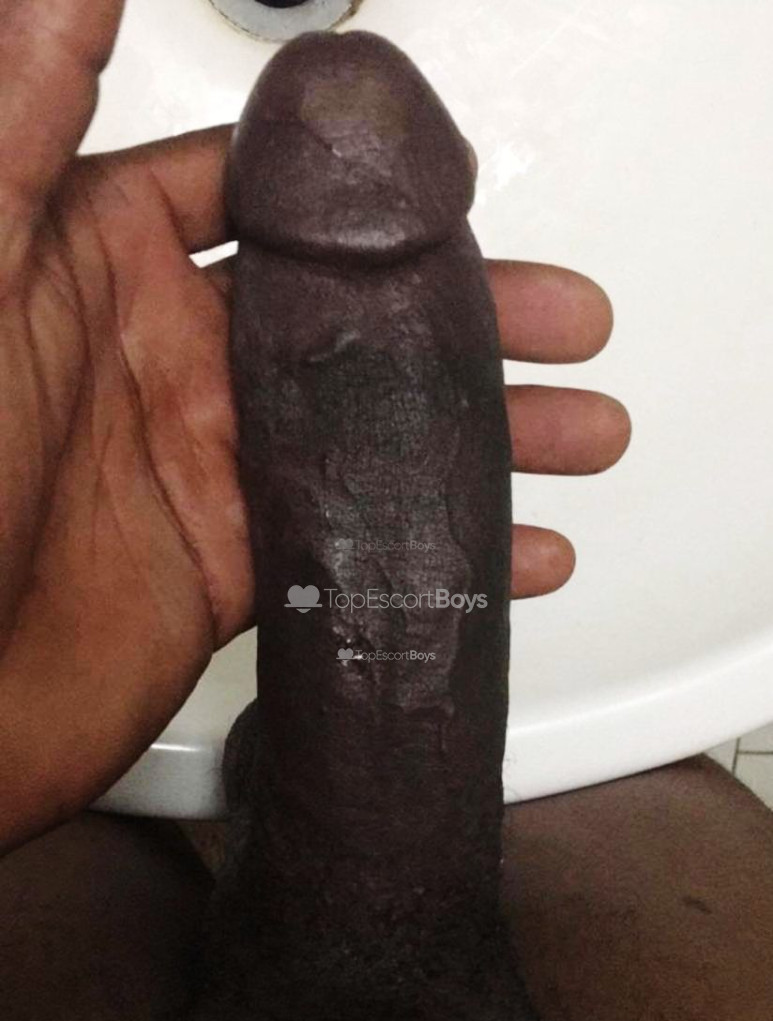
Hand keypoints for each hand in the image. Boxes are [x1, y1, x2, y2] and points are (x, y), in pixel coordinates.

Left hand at [0, 0, 628, 850]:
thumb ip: (26, 127)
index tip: (458, 189)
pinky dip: (445, 546)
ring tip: (581, 432)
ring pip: (376, 428)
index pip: (256, 196)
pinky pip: (362, 539)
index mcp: (103, 266)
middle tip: (561, 319)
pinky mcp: (233, 565)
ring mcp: (209, 466)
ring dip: (484, 430)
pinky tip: (515, 548)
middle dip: (469, 316)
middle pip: (350, 313)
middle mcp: (167, 360)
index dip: (360, 192)